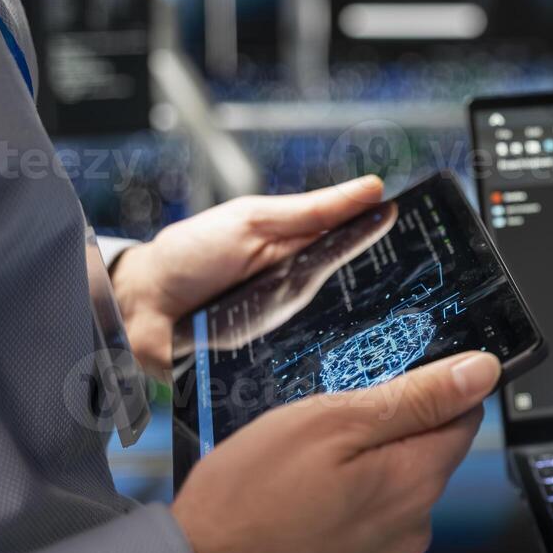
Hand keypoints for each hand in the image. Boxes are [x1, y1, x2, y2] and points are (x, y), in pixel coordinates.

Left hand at [111, 176, 385, 378]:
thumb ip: (313, 210)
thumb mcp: (255, 220)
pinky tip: (346, 364)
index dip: (382, 236)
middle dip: (383, 289)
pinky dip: (322, 362)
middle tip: (414, 279)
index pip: (355, 245)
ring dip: (357, 331)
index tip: (412, 222)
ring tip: (388, 320)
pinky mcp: (273, 363)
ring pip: (338, 333)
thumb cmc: (192, 254)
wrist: (138, 307)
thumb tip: (374, 187)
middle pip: (356, 294)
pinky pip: (307, 364)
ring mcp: (289, 330)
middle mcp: (303, 292)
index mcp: (303, 253)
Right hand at [172, 350, 500, 552]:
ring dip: (367, 464)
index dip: (434, 387)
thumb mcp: (331, 421)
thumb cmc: (250, 498)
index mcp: (417, 479)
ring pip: (397, 482)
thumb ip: (416, 397)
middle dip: (392, 425)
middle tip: (330, 422)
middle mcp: (414, 524)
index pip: (465, 414)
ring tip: (308, 464)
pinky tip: (305, 496)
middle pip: (430, 449)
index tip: (394, 379)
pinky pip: (370, 517)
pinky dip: (348, 500)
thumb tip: (480, 373)